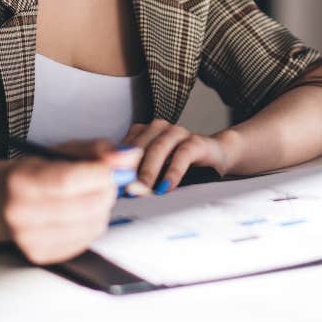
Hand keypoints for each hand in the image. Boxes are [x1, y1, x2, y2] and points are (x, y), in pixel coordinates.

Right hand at [0, 140, 140, 263]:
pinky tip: (83, 214)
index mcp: (22, 180)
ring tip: (92, 196)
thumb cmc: (35, 173)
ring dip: (103, 209)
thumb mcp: (61, 151)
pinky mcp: (41, 255)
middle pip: (86, 206)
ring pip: (91, 226)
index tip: (118, 168)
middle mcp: (22, 213)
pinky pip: (86, 241)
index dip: (101, 174)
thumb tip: (129, 157)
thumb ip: (97, 150)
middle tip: (108, 181)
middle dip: (108, 191)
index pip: (69, 180)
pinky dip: (92, 225)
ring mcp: (30, 238)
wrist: (0, 201)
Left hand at [120, 120, 238, 194]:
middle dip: (129, 171)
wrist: (214, 156)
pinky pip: (182, 154)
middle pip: (137, 147)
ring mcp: (176, 132)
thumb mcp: (154, 170)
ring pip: (158, 148)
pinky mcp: (195, 141)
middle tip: (122, 190)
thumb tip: (115, 192)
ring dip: (148, 171)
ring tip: (142, 190)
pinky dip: (173, 172)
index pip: (123, 148)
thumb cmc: (178, 166)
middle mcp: (157, 128)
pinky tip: (166, 186)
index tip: (108, 186)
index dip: (115, 166)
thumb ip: (136, 175)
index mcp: (142, 132)